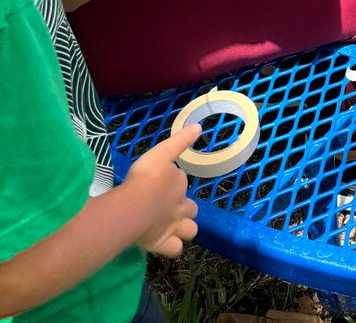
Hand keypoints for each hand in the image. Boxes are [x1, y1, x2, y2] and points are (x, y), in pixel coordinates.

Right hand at [125, 124, 200, 255]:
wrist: (134, 205)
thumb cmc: (145, 177)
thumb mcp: (161, 152)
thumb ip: (180, 141)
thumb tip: (198, 127)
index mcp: (178, 183)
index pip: (181, 182)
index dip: (173, 182)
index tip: (161, 182)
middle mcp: (180, 206)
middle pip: (191, 208)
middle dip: (186, 208)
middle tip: (171, 208)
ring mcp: (174, 226)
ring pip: (190, 230)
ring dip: (186, 228)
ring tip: (174, 228)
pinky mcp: (163, 243)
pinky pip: (175, 249)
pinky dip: (173, 247)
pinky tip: (166, 244)